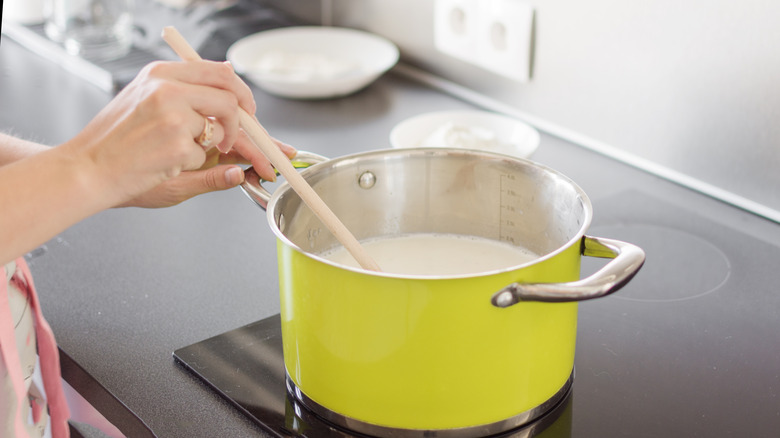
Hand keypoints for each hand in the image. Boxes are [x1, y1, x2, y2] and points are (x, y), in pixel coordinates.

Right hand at [63, 60, 290, 207]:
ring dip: (209, 146)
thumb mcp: (147, 102)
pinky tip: (163, 163)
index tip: (248, 109)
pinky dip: (191, 164)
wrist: (86, 168)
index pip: (218, 71)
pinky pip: (204, 155)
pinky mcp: (178, 144)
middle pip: (230, 98)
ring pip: (219, 129)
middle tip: (238, 140)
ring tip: (175, 152)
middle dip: (243, 122)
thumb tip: (231, 80)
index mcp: (161, 73)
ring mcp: (174, 115)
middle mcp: (168, 88)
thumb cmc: (115, 142)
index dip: (240, 92)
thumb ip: (189, 93)